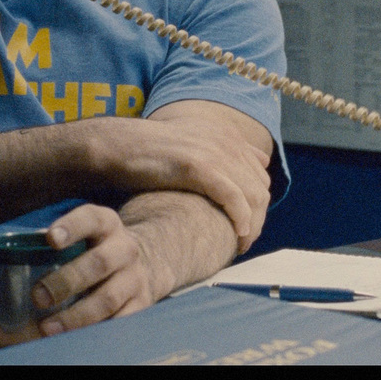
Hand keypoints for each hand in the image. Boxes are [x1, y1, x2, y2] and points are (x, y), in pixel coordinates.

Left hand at [30, 203, 167, 335]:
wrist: (145, 263)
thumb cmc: (94, 251)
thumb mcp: (80, 238)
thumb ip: (42, 249)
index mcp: (106, 224)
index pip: (90, 218)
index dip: (72, 227)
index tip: (50, 239)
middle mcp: (124, 248)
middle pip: (99, 263)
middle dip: (66, 281)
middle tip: (38, 297)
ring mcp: (135, 278)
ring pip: (108, 298)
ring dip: (76, 315)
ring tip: (48, 327)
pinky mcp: (141, 305)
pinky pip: (120, 322)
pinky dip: (96, 332)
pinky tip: (75, 339)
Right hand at [82, 105, 271, 251]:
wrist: (120, 145)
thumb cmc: (150, 152)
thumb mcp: (190, 143)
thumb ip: (216, 153)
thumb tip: (240, 167)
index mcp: (226, 135)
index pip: (259, 174)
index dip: (257, 203)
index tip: (247, 224)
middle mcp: (226, 141)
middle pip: (260, 187)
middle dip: (259, 217)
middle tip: (245, 241)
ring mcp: (214, 152)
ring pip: (252, 195)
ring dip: (253, 224)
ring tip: (242, 244)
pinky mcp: (200, 167)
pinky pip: (233, 197)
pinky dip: (241, 218)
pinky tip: (239, 234)